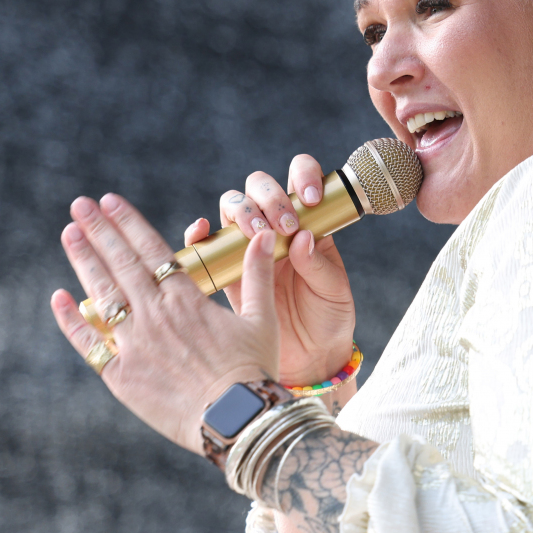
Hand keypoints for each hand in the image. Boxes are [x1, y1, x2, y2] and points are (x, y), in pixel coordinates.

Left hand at [50, 194, 279, 453]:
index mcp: (186, 300)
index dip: (128, 223)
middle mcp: (154, 315)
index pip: (150, 250)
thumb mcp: (262, 319)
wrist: (238, 420)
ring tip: (69, 233)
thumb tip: (262, 235)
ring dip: (83, 261)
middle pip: (120, 263)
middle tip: (79, 205)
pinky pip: (88, 341)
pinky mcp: (120, 374)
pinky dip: (71, 318)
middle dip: (98, 230)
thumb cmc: (255, 371)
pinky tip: (58, 297)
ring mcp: (133, 344)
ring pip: (101, 294)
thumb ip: (256, 275)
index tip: (109, 201)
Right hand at [189, 154, 355, 386]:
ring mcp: (248, 245)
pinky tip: (202, 230)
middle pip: (259, 187)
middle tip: (283, 226)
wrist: (308, 356)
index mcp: (309, 223)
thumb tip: (304, 239)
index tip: (310, 199)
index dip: (302, 176)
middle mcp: (276, 227)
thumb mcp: (334, 291)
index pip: (300, 179)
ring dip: (241, 211)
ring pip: (232, 207)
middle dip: (269, 197)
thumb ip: (320, 266)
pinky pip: (206, 243)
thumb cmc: (328, 318)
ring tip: (256, 232)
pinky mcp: (227, 268)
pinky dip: (199, 231)